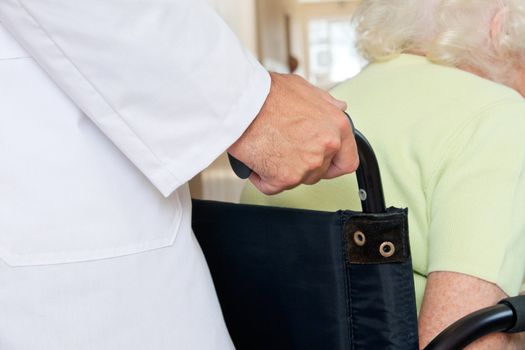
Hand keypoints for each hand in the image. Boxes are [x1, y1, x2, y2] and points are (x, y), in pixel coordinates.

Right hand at [228, 72, 358, 194]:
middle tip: (285, 147)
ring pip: (297, 180)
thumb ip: (326, 103)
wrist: (242, 103)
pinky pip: (272, 186)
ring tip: (268, 147)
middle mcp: (325, 147)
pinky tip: (256, 158)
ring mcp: (306, 166)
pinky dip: (262, 177)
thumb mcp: (304, 88)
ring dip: (282, 169)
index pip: (347, 160)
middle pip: (319, 172)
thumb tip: (337, 108)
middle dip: (302, 163)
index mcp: (336, 126)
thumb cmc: (268, 94)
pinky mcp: (284, 178)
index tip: (325, 163)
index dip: (334, 163)